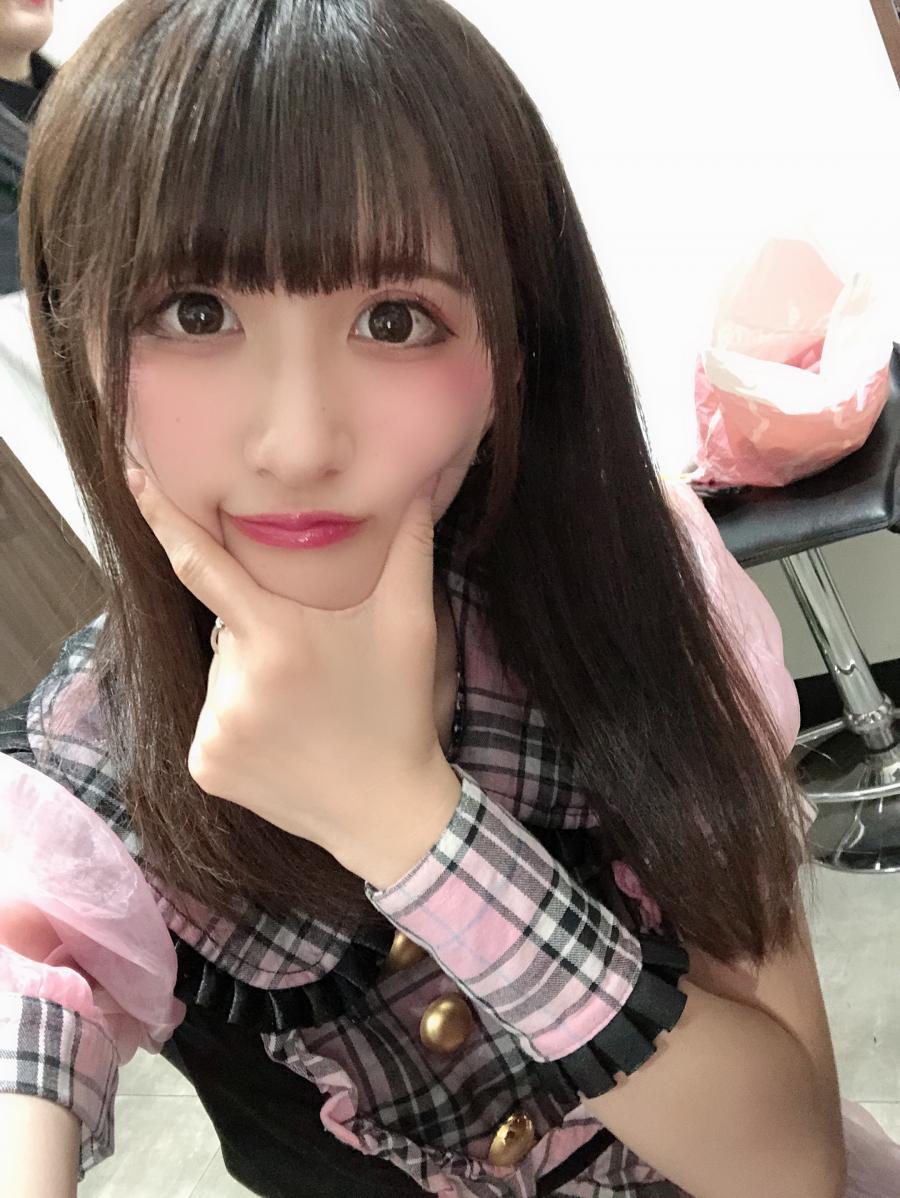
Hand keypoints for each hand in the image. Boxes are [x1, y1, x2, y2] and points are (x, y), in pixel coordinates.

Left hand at [128, 470, 460, 886]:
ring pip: (220, 673)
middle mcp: (234, 685)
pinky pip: (211, 719)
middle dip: (259, 629)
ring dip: (249, 674)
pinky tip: (281, 737)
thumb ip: (408, 548)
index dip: (163, 518)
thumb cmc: (397, 710)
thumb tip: (419, 482)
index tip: (131, 477)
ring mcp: (213, 730)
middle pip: (226, 627)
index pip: (203, 564)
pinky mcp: (203, 766)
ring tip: (302, 705)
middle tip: (310, 660)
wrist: (386, 812)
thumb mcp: (410, 626)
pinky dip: (239, 718)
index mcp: (278, 640)